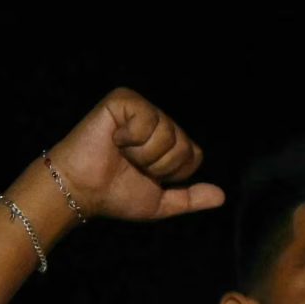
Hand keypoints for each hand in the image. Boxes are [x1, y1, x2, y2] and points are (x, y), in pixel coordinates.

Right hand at [45, 88, 226, 223]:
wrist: (83, 190)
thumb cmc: (115, 195)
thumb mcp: (161, 203)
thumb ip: (191, 198)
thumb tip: (221, 196)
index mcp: (168, 143)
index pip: (194, 155)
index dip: (173, 174)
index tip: (148, 176)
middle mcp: (157, 122)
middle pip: (183, 145)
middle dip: (159, 166)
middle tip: (131, 164)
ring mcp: (141, 109)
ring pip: (167, 134)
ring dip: (143, 154)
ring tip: (121, 153)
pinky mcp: (123, 100)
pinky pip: (146, 119)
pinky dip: (131, 138)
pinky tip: (114, 138)